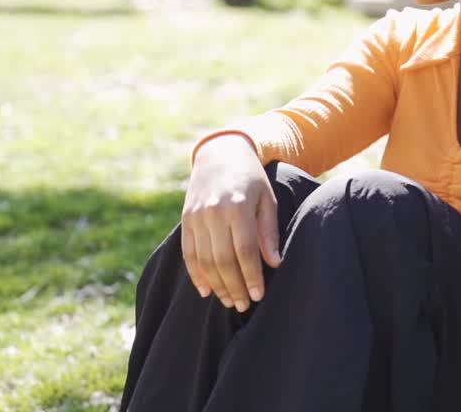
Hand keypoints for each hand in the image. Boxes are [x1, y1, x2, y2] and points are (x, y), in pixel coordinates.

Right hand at [182, 135, 281, 311]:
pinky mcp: (186, 220)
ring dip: (217, 285)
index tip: (258, 295)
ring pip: (204, 260)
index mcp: (238, 207)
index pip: (245, 251)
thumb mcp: (267, 199)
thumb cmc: (251, 179)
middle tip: (243, 305)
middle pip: (223, 260)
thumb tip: (274, 263)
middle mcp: (213, 212)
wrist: (220, 154)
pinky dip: (196, 274)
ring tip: (229, 302)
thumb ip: (268, 231)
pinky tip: (206, 290)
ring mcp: (196, 217)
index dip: (252, 276)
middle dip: (234, 287)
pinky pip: (188, 253)